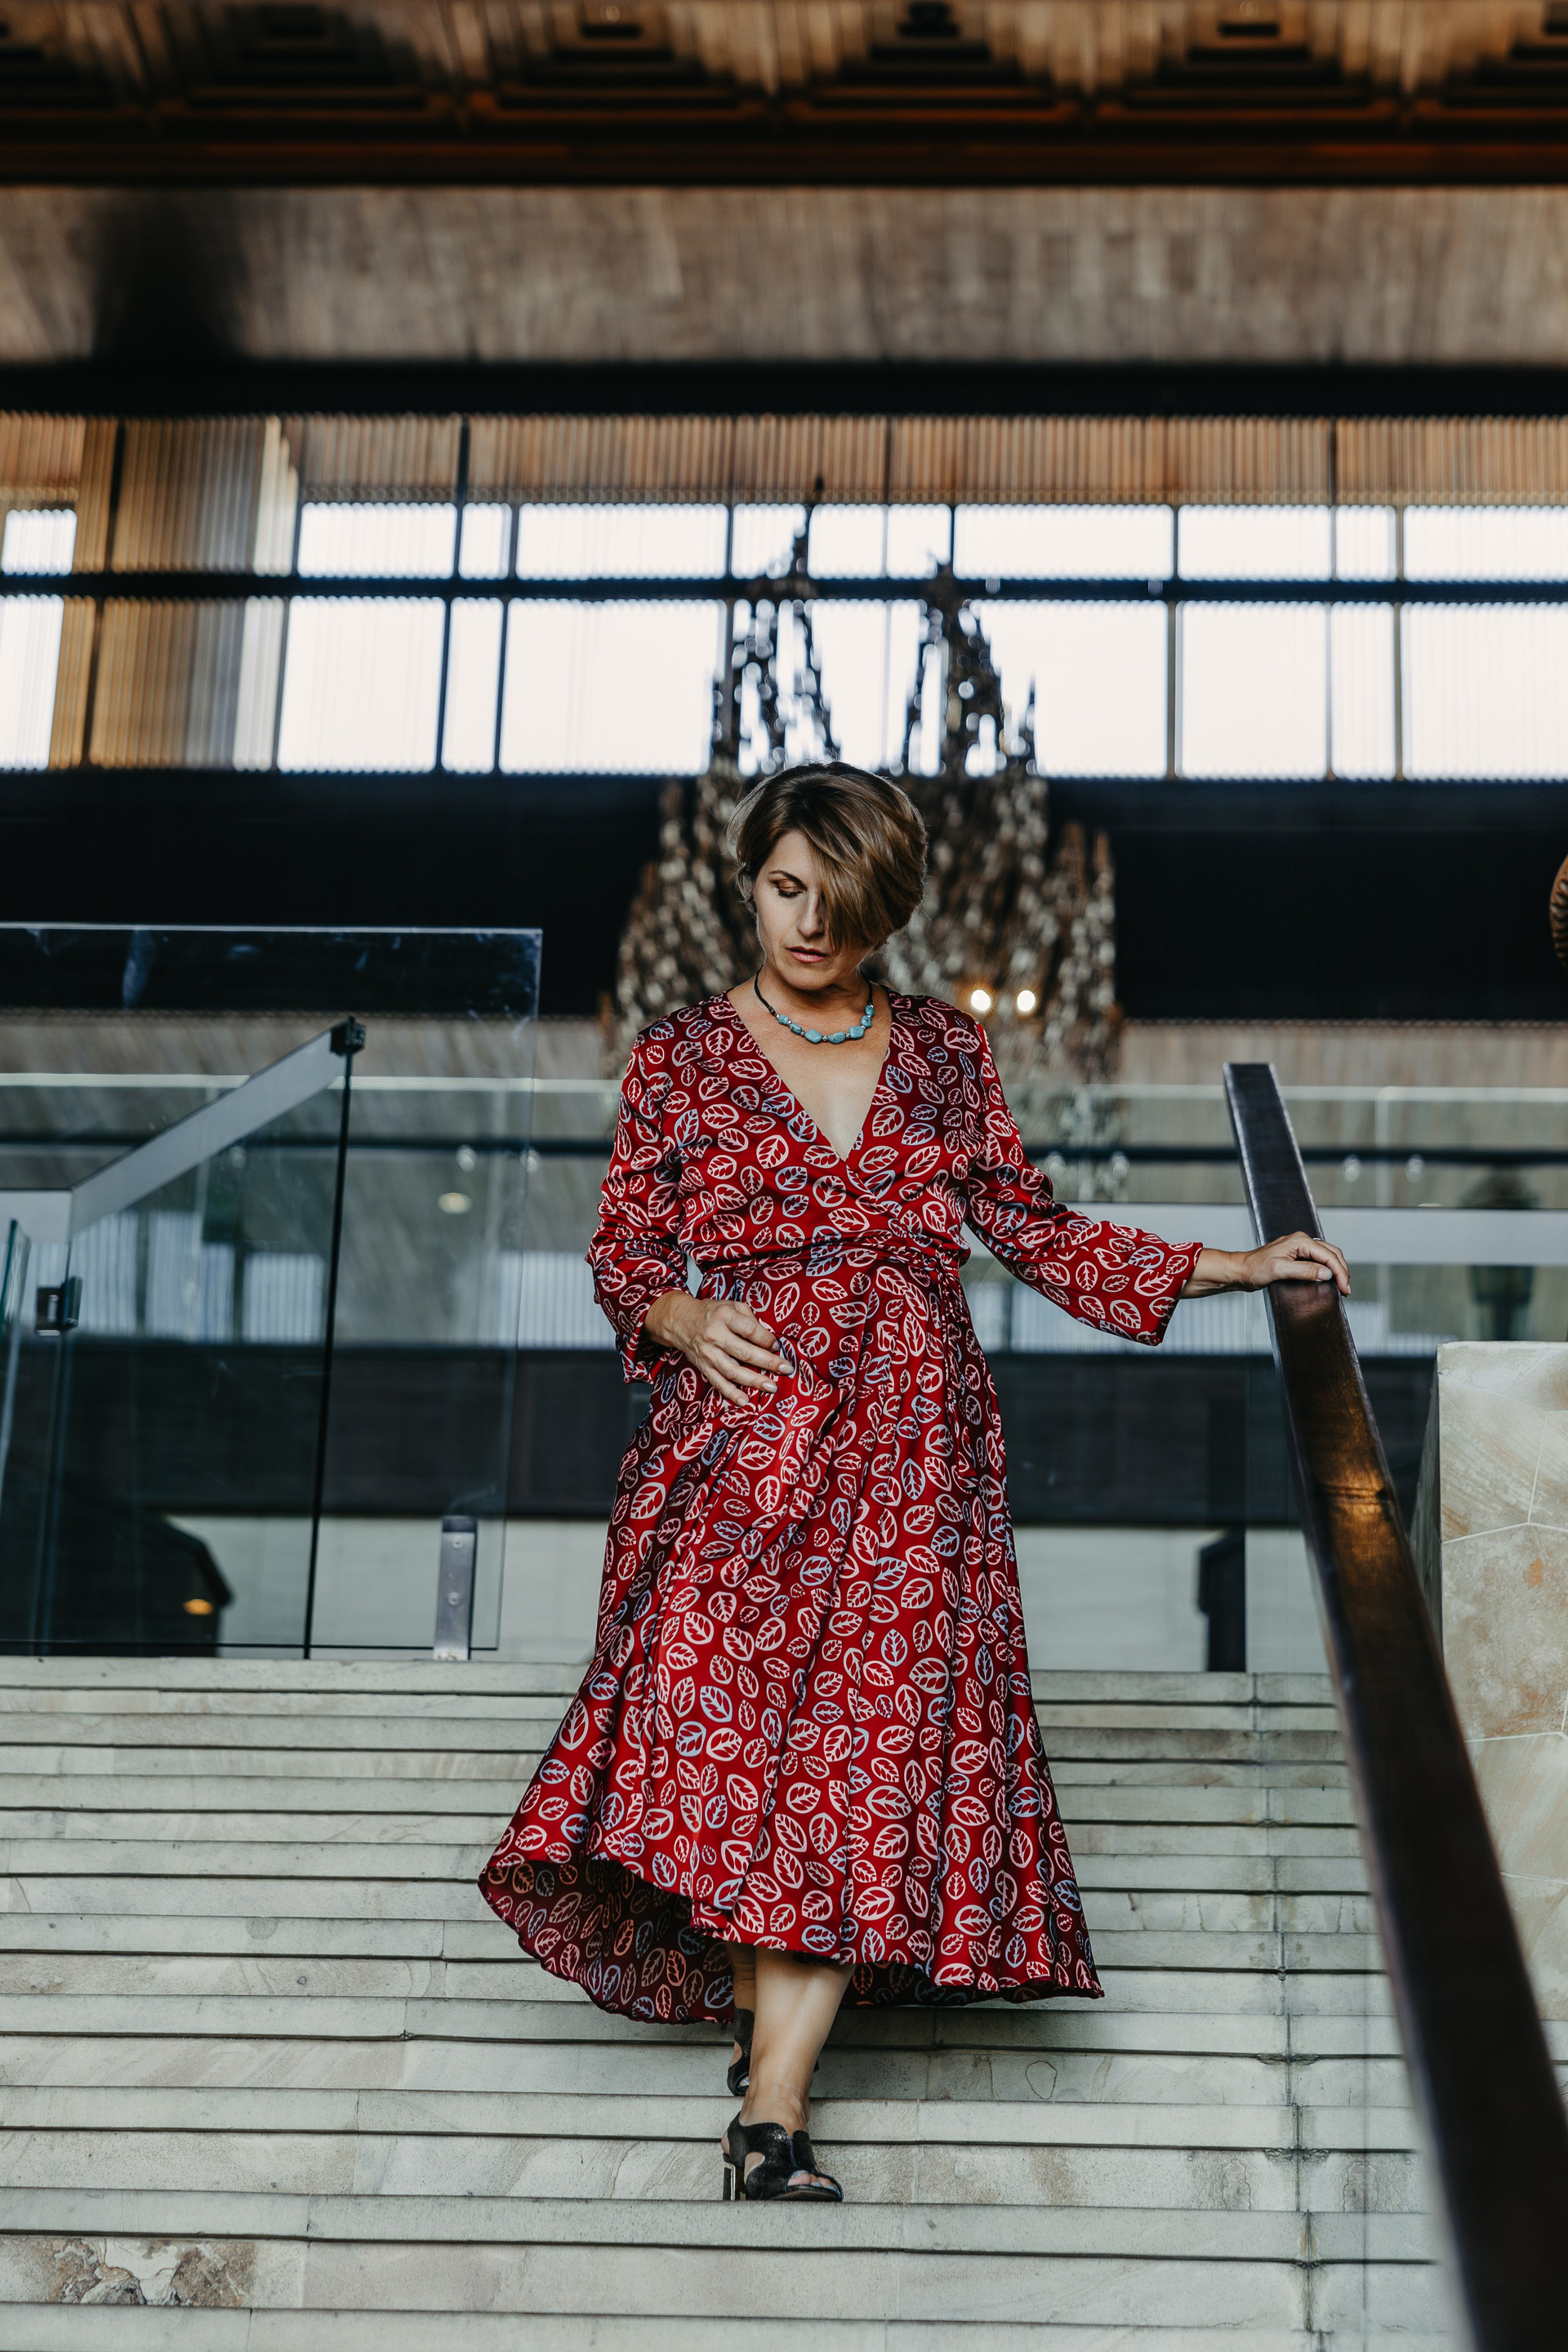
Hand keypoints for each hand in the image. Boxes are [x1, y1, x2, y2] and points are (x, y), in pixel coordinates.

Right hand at [643, 1292, 786, 1405]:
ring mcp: (709, 1353)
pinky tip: (744, 1400)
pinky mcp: (703, 1366)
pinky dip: (731, 1393)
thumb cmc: (711, 1313)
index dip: (767, 1339)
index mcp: (725, 1316)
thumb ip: (750, 1318)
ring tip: (771, 1386)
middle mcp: (715, 1335)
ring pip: (733, 1371)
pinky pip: (718, 1382)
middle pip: (745, 1352)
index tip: (777, 1346)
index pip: (750, 1330)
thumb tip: (768, 1338)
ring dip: (754, 1381)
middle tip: (786, 1369)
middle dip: (768, 1362)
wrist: (680, 1321)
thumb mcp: (731, 1305)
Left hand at [1184, 1233, 1349, 1297]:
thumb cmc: (1255, 1269)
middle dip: (1342, 1271)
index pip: (1329, 1256)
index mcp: (1300, 1241)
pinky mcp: (1297, 1256)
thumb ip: (1304, 1271)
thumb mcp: (1279, 1270)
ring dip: (1336, 1270)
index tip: (1344, 1288)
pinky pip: (1318, 1260)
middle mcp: (1302, 1241)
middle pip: (1332, 1254)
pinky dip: (1328, 1270)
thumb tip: (1326, 1273)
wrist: (1240, 1270)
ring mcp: (1300, 1248)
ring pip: (1327, 1256)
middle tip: (1346, 1289)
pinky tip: (1330, 1279)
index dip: (1340, 1273)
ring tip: (1342, 1286)